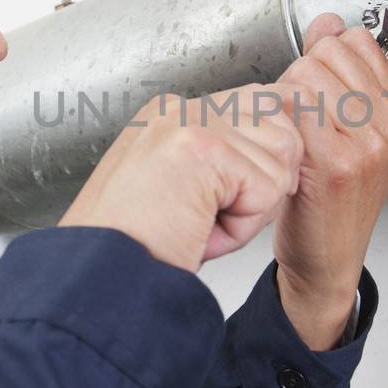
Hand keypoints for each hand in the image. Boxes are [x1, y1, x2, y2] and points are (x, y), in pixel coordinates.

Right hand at [57, 84, 303, 272]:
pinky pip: (268, 189)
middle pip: (280, 126)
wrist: (99, 280)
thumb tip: (288, 148)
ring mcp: (189, 121)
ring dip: (250, 207)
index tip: (215, 202)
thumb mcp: (187, 191)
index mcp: (174, 113)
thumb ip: (228, 160)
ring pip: (281, 157)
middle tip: (206, 216)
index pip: (259, 107)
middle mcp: (180, 106)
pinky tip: (198, 228)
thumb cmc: (138, 249)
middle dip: (262, 182)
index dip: (258, 165)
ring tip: (198, 220)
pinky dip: (241, 226)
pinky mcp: (202, 147)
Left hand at [269, 13, 387, 346]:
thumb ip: (339, 71)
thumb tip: (328, 22)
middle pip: (324, 55)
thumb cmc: (332, 195)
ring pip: (304, 77)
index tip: (319, 95)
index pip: (353, 41)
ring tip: (293, 136)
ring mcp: (366, 144)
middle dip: (300, 79)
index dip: (322, 61)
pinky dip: (276, 123)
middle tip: (301, 122)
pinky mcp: (333, 163)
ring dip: (284, 101)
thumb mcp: (348, 128)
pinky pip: (291, 108)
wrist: (327, 256)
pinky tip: (283, 149)